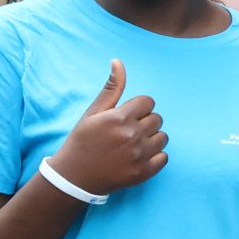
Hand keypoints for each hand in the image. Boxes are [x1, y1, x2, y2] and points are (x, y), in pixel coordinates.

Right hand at [51, 59, 166, 195]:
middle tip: (126, 131)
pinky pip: (164, 157)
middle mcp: (132, 136)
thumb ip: (111, 88)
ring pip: (163, 137)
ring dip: (151, 139)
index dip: (138, 108)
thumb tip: (118, 61)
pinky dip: (155, 156)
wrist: (75, 176)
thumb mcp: (93, 112)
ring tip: (133, 144)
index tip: (126, 116)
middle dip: (144, 122)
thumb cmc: (83, 140)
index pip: (148, 102)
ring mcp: (139, 156)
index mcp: (120, 118)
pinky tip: (138, 157)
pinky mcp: (143, 173)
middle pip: (157, 119)